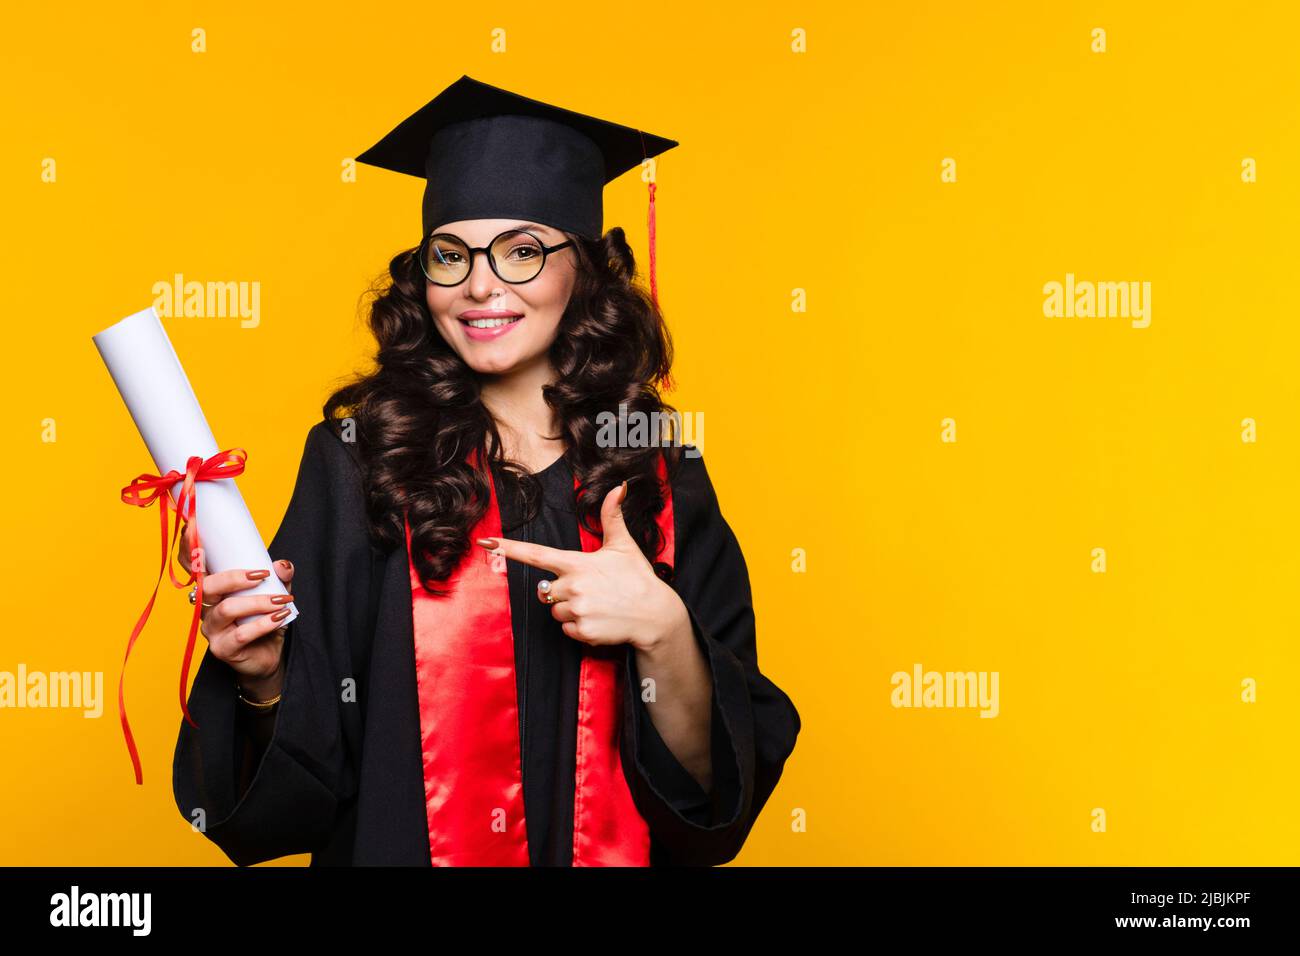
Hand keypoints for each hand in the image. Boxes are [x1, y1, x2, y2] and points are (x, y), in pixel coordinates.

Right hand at [178, 521, 294, 693]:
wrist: (267, 654)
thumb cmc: (262, 617)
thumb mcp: (273, 591)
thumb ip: (278, 576)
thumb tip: (282, 564)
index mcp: (212, 588)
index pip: (192, 566)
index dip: (189, 548)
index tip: (193, 526)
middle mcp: (205, 607)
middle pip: (207, 586)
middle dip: (234, 577)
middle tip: (262, 574)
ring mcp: (212, 629)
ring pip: (226, 609)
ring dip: (258, 602)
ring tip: (282, 600)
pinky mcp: (223, 649)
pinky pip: (240, 634)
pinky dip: (264, 623)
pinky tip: (280, 617)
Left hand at [477, 481, 688, 652]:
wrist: (656, 615)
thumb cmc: (638, 578)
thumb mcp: (624, 545)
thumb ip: (613, 516)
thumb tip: (618, 486)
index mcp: (577, 563)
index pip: (535, 554)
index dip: (508, 548)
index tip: (486, 542)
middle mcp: (573, 586)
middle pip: (546, 591)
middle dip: (563, 592)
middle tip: (590, 590)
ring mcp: (577, 610)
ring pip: (555, 612)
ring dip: (570, 611)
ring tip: (597, 606)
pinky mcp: (583, 631)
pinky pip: (566, 630)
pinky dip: (579, 628)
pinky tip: (599, 620)